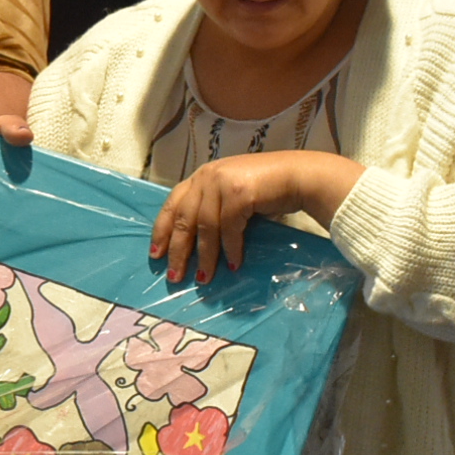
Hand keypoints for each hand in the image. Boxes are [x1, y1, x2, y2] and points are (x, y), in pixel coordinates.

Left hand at [150, 152, 362, 283]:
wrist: (299, 176)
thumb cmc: (266, 190)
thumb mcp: (231, 196)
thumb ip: (212, 210)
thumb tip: (196, 246)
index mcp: (202, 176)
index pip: (172, 204)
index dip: (162, 230)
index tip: (155, 254)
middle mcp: (207, 176)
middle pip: (184, 219)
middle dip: (178, 250)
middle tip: (174, 276)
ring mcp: (222, 182)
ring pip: (205, 227)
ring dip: (205, 256)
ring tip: (204, 278)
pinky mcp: (239, 193)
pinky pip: (229, 228)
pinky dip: (231, 249)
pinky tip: (234, 264)